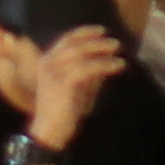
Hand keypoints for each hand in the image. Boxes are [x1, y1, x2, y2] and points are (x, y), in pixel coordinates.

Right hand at [20, 22, 125, 150]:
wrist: (49, 133)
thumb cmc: (63, 112)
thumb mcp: (78, 88)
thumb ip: (89, 73)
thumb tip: (106, 60)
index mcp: (47, 62)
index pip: (66, 39)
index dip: (84, 32)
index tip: (101, 30)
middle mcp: (48, 64)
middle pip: (75, 44)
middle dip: (96, 40)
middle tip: (115, 43)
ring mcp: (54, 73)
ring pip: (81, 54)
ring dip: (102, 50)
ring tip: (118, 52)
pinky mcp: (63, 83)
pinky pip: (87, 68)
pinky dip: (104, 65)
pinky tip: (117, 66)